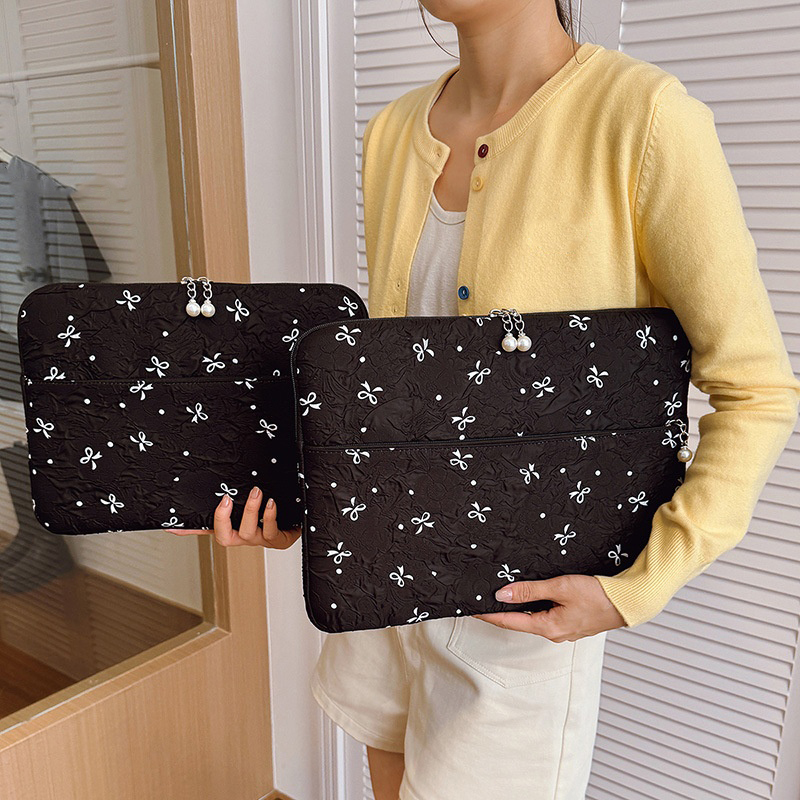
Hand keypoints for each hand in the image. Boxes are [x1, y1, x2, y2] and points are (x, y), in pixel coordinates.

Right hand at [164, 486, 301, 548]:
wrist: (298, 522)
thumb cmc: (269, 515)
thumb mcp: (246, 505)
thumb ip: (227, 502)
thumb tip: (208, 495)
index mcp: (234, 529)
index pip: (207, 531)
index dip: (189, 531)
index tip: (172, 526)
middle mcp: (244, 537)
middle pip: (225, 538)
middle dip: (223, 518)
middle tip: (227, 498)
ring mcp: (260, 540)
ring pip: (249, 533)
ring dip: (251, 511)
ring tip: (256, 493)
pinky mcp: (279, 541)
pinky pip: (272, 534)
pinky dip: (270, 517)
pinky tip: (272, 504)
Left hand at [472, 574, 625, 640]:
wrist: (629, 602)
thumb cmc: (599, 596)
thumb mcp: (561, 587)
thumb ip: (530, 590)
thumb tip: (503, 594)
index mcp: (548, 627)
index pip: (508, 622)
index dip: (488, 614)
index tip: (471, 608)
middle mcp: (554, 633)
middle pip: (519, 622)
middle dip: (501, 611)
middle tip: (482, 599)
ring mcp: (563, 629)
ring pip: (533, 618)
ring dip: (518, 607)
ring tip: (502, 595)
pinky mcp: (571, 622)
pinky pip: (546, 615)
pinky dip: (534, 606)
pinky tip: (530, 595)